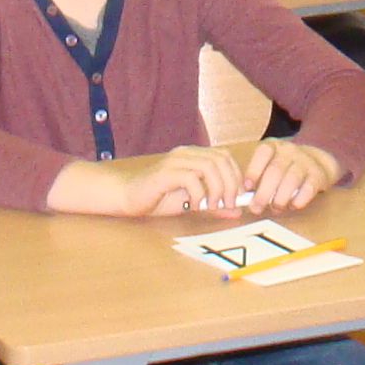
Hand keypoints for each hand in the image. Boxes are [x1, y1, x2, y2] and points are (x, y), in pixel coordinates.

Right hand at [115, 146, 253, 218]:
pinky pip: (190, 178)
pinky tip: (194, 205)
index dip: (236, 175)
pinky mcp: (164, 172)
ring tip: (213, 206)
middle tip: (229, 204)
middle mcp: (185, 153)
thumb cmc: (156, 198)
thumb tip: (236, 211)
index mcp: (193, 155)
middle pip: (221, 159)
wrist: (126, 196)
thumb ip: (213, 204)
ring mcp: (174, 161)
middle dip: (231, 183)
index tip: (238, 197)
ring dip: (217, 189)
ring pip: (209, 166)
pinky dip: (199, 194)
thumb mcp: (192, 203)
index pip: (225, 156)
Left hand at [239, 137, 342, 214]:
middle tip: (256, 208)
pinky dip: (299, 200)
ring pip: (291, 180)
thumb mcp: (270, 165)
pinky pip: (308, 188)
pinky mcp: (319, 174)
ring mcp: (305, 161)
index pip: (263, 153)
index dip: (254, 170)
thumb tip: (243, 196)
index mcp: (273, 146)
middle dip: (263, 193)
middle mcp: (289, 150)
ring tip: (275, 208)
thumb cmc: (286, 167)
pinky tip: (293, 205)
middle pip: (275, 171)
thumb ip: (257, 178)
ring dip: (280, 198)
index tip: (247, 188)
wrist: (318, 162)